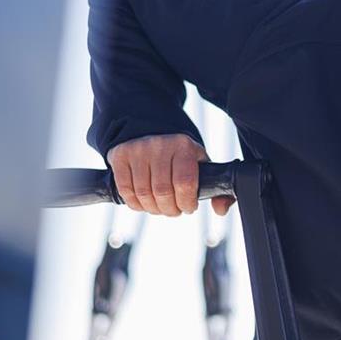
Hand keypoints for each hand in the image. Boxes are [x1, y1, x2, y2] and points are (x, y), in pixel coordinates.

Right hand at [107, 133, 235, 217]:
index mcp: (184, 146)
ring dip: (153, 209)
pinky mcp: (120, 156)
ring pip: (143, 194)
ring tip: (160, 206)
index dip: (186, 203)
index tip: (188, 207)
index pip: (185, 183)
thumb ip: (217, 190)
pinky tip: (144, 202)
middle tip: (174, 210)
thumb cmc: (180, 155)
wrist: (151, 129)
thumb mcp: (200, 165)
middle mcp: (160, 145)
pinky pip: (126, 190)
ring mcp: (138, 150)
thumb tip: (220, 210)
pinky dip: (135, 204)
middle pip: (162, 192)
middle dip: (170, 209)